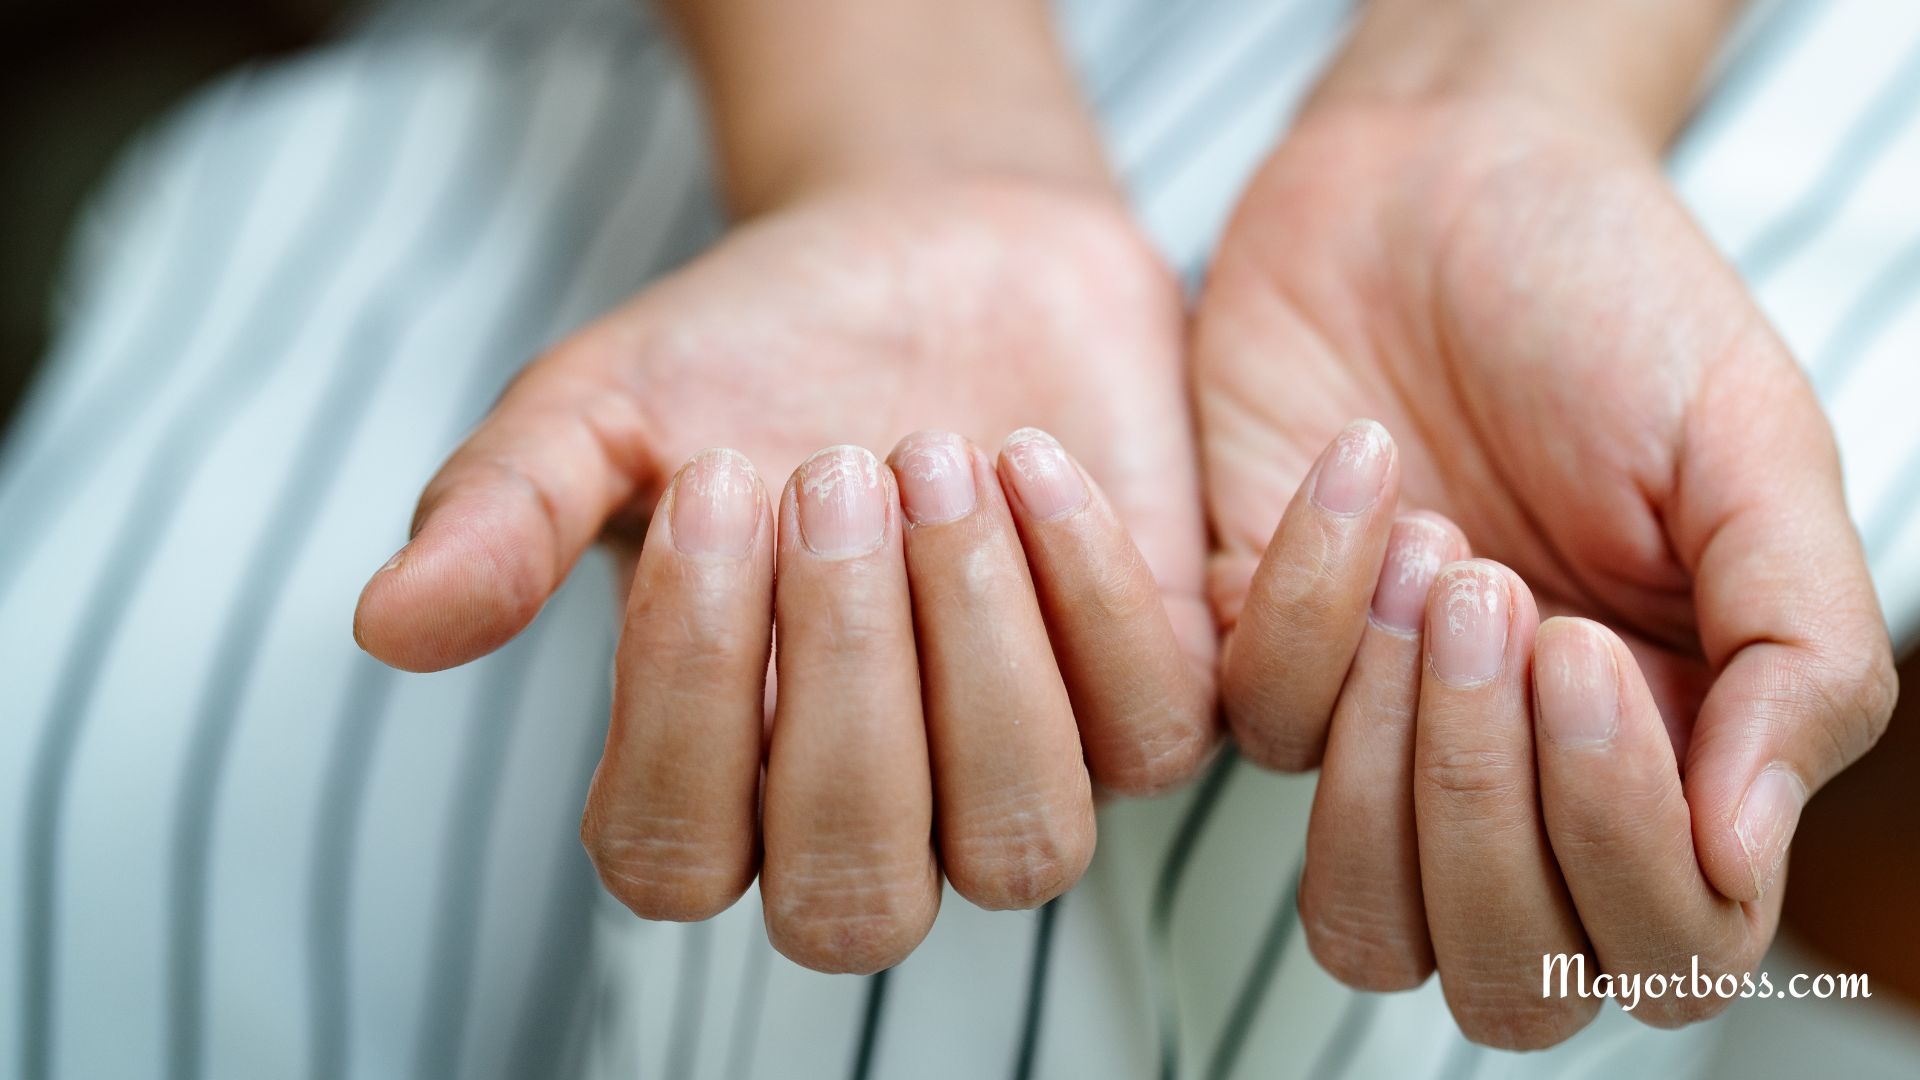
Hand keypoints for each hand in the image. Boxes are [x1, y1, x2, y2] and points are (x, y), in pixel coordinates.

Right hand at [352, 176, 1215, 972]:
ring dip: (976, 654)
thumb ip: (506, 514)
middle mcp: (869, 813)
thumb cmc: (755, 349)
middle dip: (845, 684)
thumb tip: (389, 626)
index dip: (686, 694)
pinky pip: (1151, 733)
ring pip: (1023, 848)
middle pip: (855, 900)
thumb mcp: (606, 406)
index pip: (674, 860)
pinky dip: (1088, 591)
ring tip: (930, 455)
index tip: (712, 484)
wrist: (932, 250)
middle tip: (829, 470)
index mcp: (712, 778)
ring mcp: (1018, 769)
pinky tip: (1028, 455)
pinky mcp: (1145, 698)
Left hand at [1196, 97, 1896, 1045]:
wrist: (1440, 183)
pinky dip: (1304, 602)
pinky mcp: (1253, 659)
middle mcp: (1524, 778)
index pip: (1662, 943)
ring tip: (1438, 561)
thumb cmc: (1613, 307)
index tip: (1585, 650)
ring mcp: (1381, 735)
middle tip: (1506, 604)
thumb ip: (1800, 654)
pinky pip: (1255, 730)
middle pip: (1501, 978)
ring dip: (1391, 767)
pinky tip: (1362, 469)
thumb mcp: (1754, 451)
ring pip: (1362, 922)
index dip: (1620, 846)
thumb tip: (1750, 858)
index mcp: (1675, 752)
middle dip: (1492, 815)